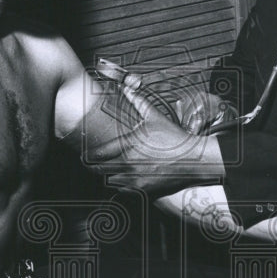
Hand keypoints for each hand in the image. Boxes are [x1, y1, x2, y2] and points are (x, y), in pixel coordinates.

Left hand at [87, 75, 222, 193]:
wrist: (193, 158)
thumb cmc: (174, 137)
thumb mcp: (155, 116)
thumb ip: (138, 101)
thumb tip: (127, 86)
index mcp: (129, 144)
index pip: (98, 154)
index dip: (86, 156)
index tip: (83, 155)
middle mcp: (129, 163)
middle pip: (99, 170)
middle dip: (92, 167)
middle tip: (89, 164)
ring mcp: (136, 178)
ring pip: (109, 181)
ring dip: (106, 176)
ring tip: (105, 171)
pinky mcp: (143, 190)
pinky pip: (123, 190)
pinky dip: (120, 185)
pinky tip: (122, 179)